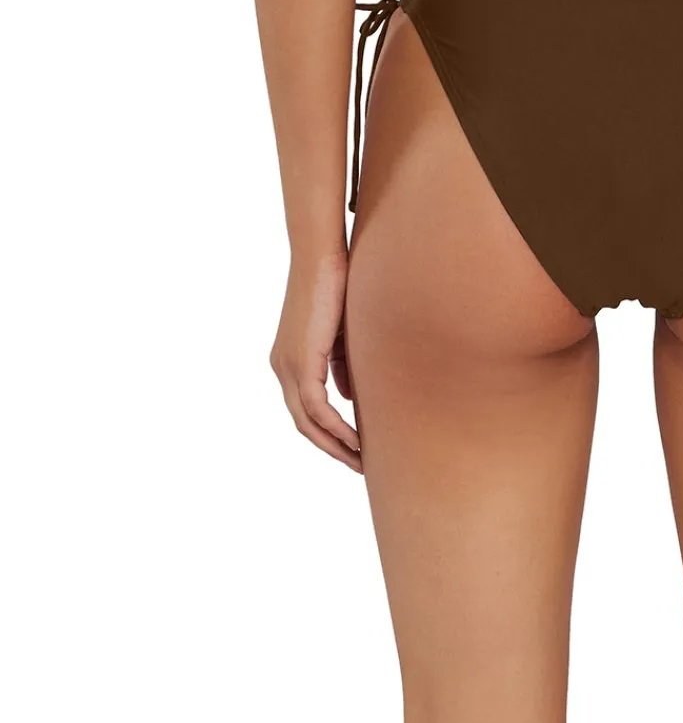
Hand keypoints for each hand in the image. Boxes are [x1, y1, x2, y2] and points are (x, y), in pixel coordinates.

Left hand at [270, 250, 362, 471]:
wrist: (322, 257)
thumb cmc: (335, 286)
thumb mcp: (340, 336)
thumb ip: (340, 367)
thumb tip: (347, 397)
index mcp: (288, 360)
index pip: (304, 409)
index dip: (327, 432)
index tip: (351, 448)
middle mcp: (281, 367)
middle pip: (302, 423)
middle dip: (330, 447)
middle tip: (357, 465)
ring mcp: (287, 365)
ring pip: (306, 421)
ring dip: (334, 444)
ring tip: (359, 460)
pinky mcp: (300, 361)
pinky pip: (316, 407)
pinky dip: (335, 426)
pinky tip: (354, 438)